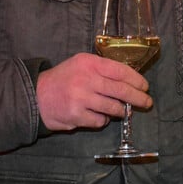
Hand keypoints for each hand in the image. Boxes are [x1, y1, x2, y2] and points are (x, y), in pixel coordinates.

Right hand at [36, 52, 151, 130]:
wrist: (36, 95)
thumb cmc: (64, 78)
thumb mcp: (81, 64)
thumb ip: (103, 69)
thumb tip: (130, 81)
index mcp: (89, 63)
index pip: (120, 71)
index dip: (136, 80)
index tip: (145, 86)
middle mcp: (86, 79)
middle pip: (121, 90)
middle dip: (138, 98)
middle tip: (147, 103)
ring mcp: (81, 98)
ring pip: (113, 107)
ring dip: (121, 111)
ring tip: (123, 111)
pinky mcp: (76, 115)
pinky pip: (100, 120)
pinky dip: (104, 119)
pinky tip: (100, 115)